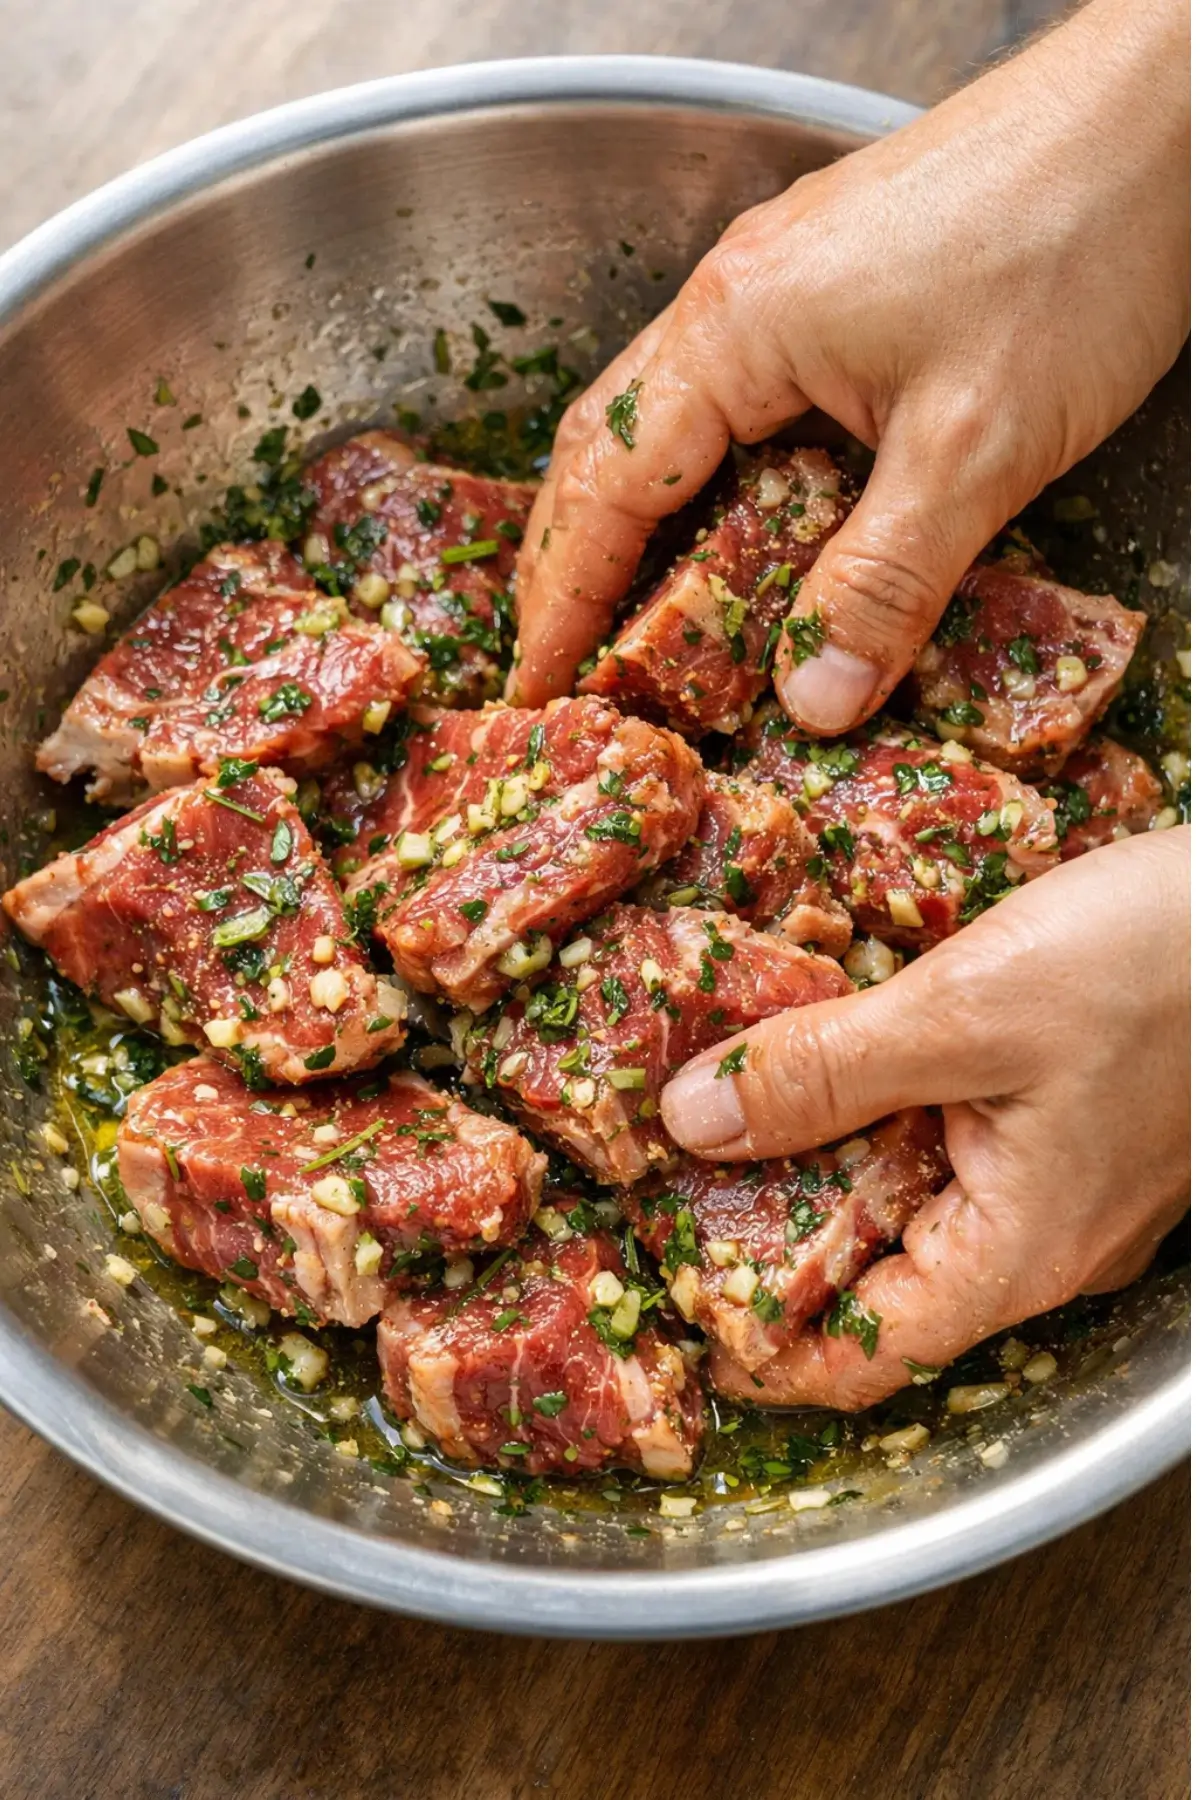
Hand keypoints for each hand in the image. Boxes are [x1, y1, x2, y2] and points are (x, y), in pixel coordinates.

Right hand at [510, 0, 1188, 724]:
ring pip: (674, 424)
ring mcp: (785, 284)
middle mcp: (734, 298)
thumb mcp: (975, 447)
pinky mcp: (840, 287)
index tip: (542, 682)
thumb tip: (813, 697)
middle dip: (577, 562)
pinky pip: (740, 403)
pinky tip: (747, 534)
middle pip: (612, 447)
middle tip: (570, 661)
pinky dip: (717, 484)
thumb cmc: (1076, 245)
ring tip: (638, 618)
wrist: (1165, 112)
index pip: (608, 486)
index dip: (566, 598)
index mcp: (734, 328)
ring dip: (643, 524)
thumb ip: (886, 582)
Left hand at [658, 829, 1189, 1407]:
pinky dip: (882, 1112)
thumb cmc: (1160, 964)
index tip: (677, 1305)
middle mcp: (1041, 1242)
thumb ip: (824, 1072)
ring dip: (823, 1164)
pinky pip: (955, 1147)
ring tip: (729, 1108)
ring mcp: (1062, 1185)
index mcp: (1017, 1254)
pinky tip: (833, 1051)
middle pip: (880, 1283)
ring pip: (914, 1207)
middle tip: (673, 1180)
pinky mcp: (1069, 1122)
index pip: (866, 1359)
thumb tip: (694, 1122)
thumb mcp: (967, 1012)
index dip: (763, 1350)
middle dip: (774, 1239)